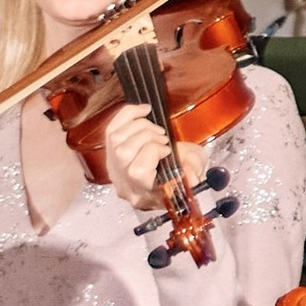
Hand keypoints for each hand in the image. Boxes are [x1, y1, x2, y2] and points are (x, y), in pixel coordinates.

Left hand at [99, 105, 213, 215]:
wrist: (171, 186)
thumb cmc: (184, 179)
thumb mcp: (195, 174)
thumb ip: (191, 166)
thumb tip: (180, 156)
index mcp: (147, 194)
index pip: (138, 170)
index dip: (155, 151)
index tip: (169, 150)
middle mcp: (125, 184)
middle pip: (123, 152)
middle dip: (147, 136)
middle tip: (163, 138)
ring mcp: (114, 171)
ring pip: (116, 139)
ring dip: (140, 126)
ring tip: (157, 130)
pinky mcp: (110, 157)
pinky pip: (111, 130)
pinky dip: (127, 116)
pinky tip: (143, 111)